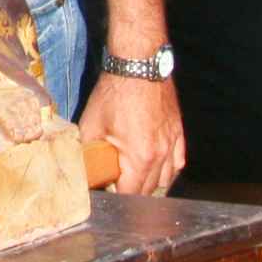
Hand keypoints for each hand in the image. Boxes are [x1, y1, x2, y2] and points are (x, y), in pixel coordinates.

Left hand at [78, 74, 184, 195]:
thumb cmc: (114, 92)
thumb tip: (81, 167)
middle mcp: (162, 155)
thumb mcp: (92, 123)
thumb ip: (88, 150)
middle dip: (133, 192)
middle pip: (150, 190)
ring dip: (151, 184)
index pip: (131, 194)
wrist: (138, 64)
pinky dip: (168, 170)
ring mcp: (173, 144)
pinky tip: (157, 170)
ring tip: (135, 180)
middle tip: (116, 186)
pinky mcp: (179, 133)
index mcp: (140, 157)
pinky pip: (178, 162)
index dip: (116, 197)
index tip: (106, 194)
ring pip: (167, 179)